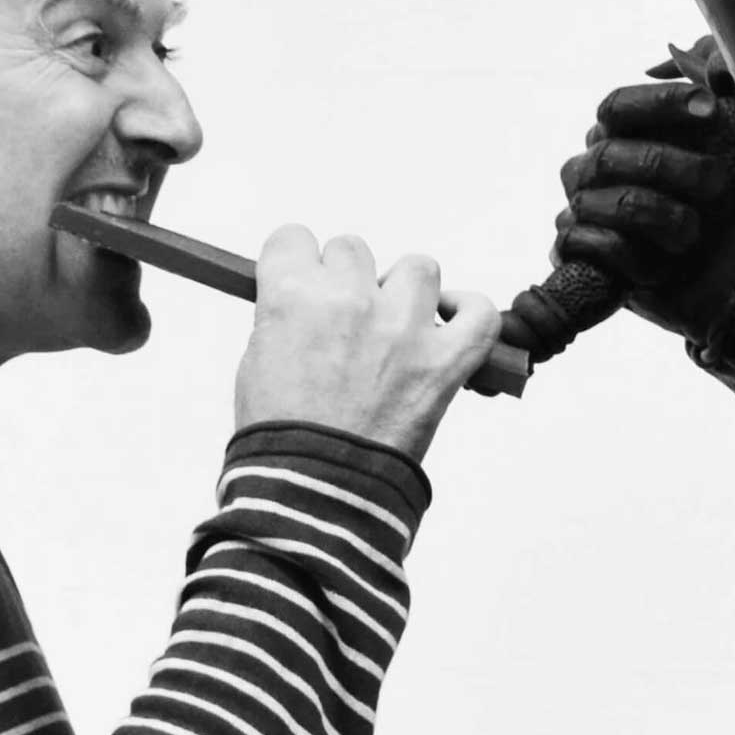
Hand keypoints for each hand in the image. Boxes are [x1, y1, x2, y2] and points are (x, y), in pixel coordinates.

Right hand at [233, 229, 502, 459]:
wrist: (317, 494)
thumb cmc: (281, 436)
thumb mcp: (256, 363)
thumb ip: (284, 317)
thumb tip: (307, 294)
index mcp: (291, 298)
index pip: (294, 240)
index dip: (298, 264)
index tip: (303, 283)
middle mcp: (348, 301)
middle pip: (351, 250)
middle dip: (346, 281)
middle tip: (345, 323)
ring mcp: (402, 328)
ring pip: (415, 268)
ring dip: (405, 292)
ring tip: (394, 330)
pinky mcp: (446, 361)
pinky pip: (477, 311)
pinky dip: (467, 313)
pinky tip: (448, 325)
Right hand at [552, 58, 734, 337]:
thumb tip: (715, 68)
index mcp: (623, 131)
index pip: (618, 105)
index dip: (661, 103)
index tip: (712, 109)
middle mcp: (594, 167)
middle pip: (608, 154)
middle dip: (667, 167)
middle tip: (716, 182)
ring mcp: (584, 212)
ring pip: (599, 203)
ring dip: (661, 218)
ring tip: (695, 233)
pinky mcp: (582, 260)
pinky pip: (587, 247)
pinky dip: (635, 257)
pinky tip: (663, 265)